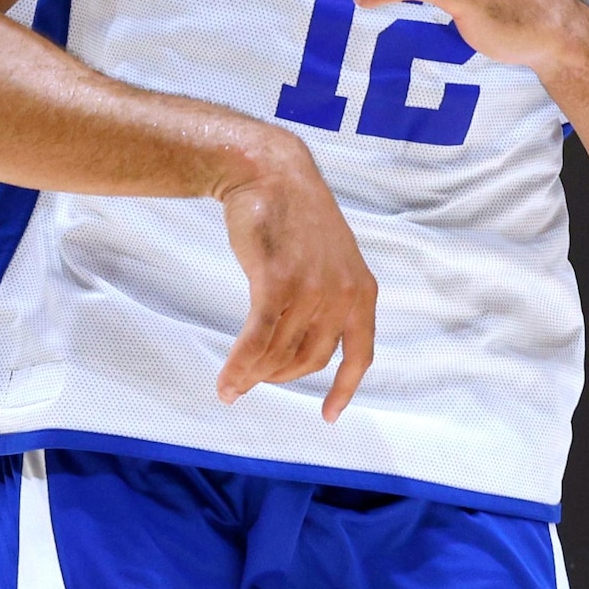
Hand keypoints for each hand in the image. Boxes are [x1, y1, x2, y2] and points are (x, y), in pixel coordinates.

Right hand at [213, 136, 377, 418]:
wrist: (270, 172)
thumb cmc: (294, 216)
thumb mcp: (333, 258)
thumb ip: (331, 297)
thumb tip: (308, 341)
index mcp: (362, 291)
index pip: (359, 355)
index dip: (345, 389)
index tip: (329, 415)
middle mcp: (343, 294)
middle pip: (310, 360)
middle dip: (281, 377)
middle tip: (257, 379)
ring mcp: (311, 289)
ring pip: (280, 354)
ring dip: (254, 376)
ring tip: (235, 384)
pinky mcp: (276, 282)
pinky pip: (256, 340)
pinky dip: (239, 367)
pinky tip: (226, 385)